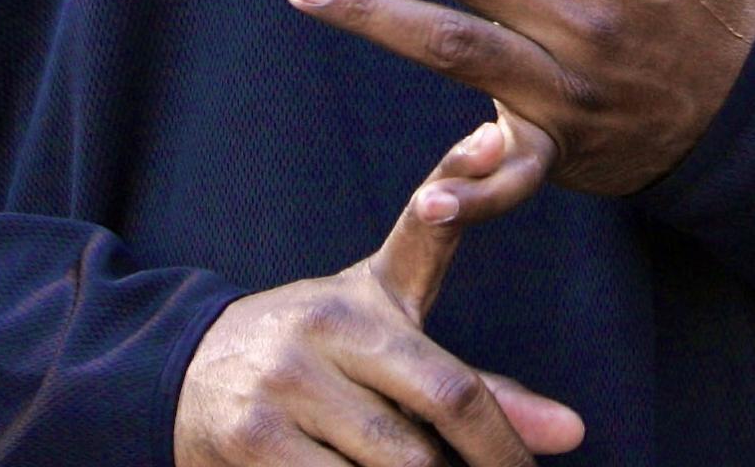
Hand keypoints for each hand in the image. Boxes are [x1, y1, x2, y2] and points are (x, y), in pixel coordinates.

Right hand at [174, 117, 582, 465]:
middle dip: (483, 460)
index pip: (451, 371)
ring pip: (389, 466)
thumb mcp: (386, 338)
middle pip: (431, 414)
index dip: (505, 418)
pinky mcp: (246, 445)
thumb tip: (574, 432)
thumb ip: (475, 383)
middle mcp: (320, 338)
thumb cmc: (314, 355)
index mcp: (362, 303)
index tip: (558, 425)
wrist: (180, 372)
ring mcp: (278, 392)